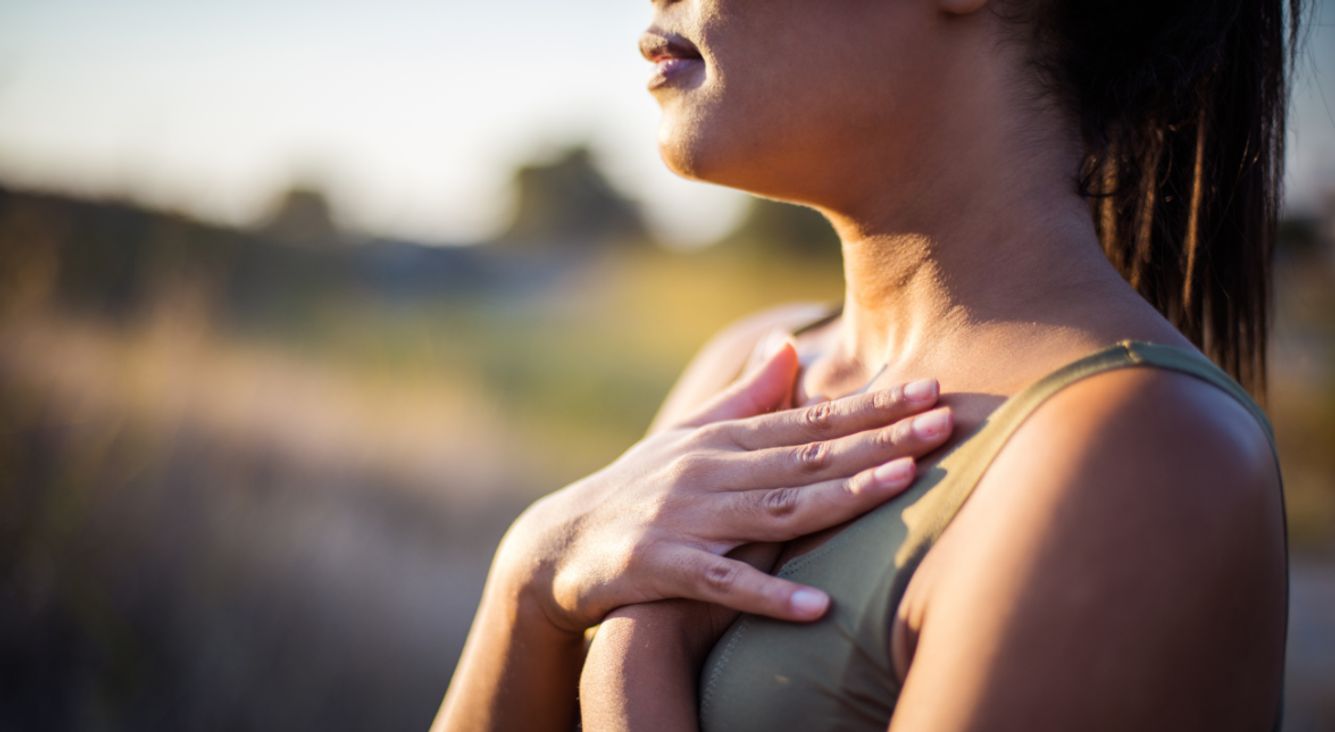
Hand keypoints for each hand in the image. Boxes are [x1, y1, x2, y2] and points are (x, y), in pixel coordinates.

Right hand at [496, 338, 952, 634]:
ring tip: (901, 485)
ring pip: (774, 509)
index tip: (932, 391)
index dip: (873, 407)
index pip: (811, 421)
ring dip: (840, 497)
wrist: (559, 543)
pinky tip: (818, 607)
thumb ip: (744, 398)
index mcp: (724, 440)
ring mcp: (684, 517)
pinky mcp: (658, 566)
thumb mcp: (689, 437)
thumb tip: (788, 346)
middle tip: (945, 424)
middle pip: (806, 457)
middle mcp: (709, 470)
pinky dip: (768, 595)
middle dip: (880, 440)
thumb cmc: (639, 488)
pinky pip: (721, 584)